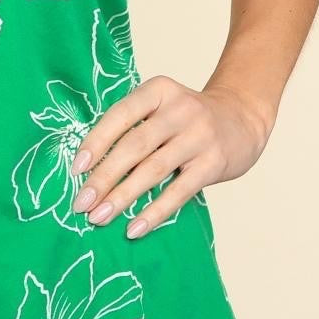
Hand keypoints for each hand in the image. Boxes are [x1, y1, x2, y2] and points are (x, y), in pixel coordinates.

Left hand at [69, 76, 271, 237]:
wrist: (242, 117)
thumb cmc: (186, 118)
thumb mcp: (160, 107)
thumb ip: (131, 128)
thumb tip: (89, 170)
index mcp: (158, 91)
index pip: (121, 115)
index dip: (96, 142)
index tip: (76, 169)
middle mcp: (179, 110)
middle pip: (134, 145)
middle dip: (103, 177)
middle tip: (80, 203)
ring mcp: (199, 136)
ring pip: (153, 169)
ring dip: (122, 196)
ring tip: (98, 217)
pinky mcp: (214, 163)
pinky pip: (179, 191)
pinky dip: (155, 212)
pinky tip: (134, 228)